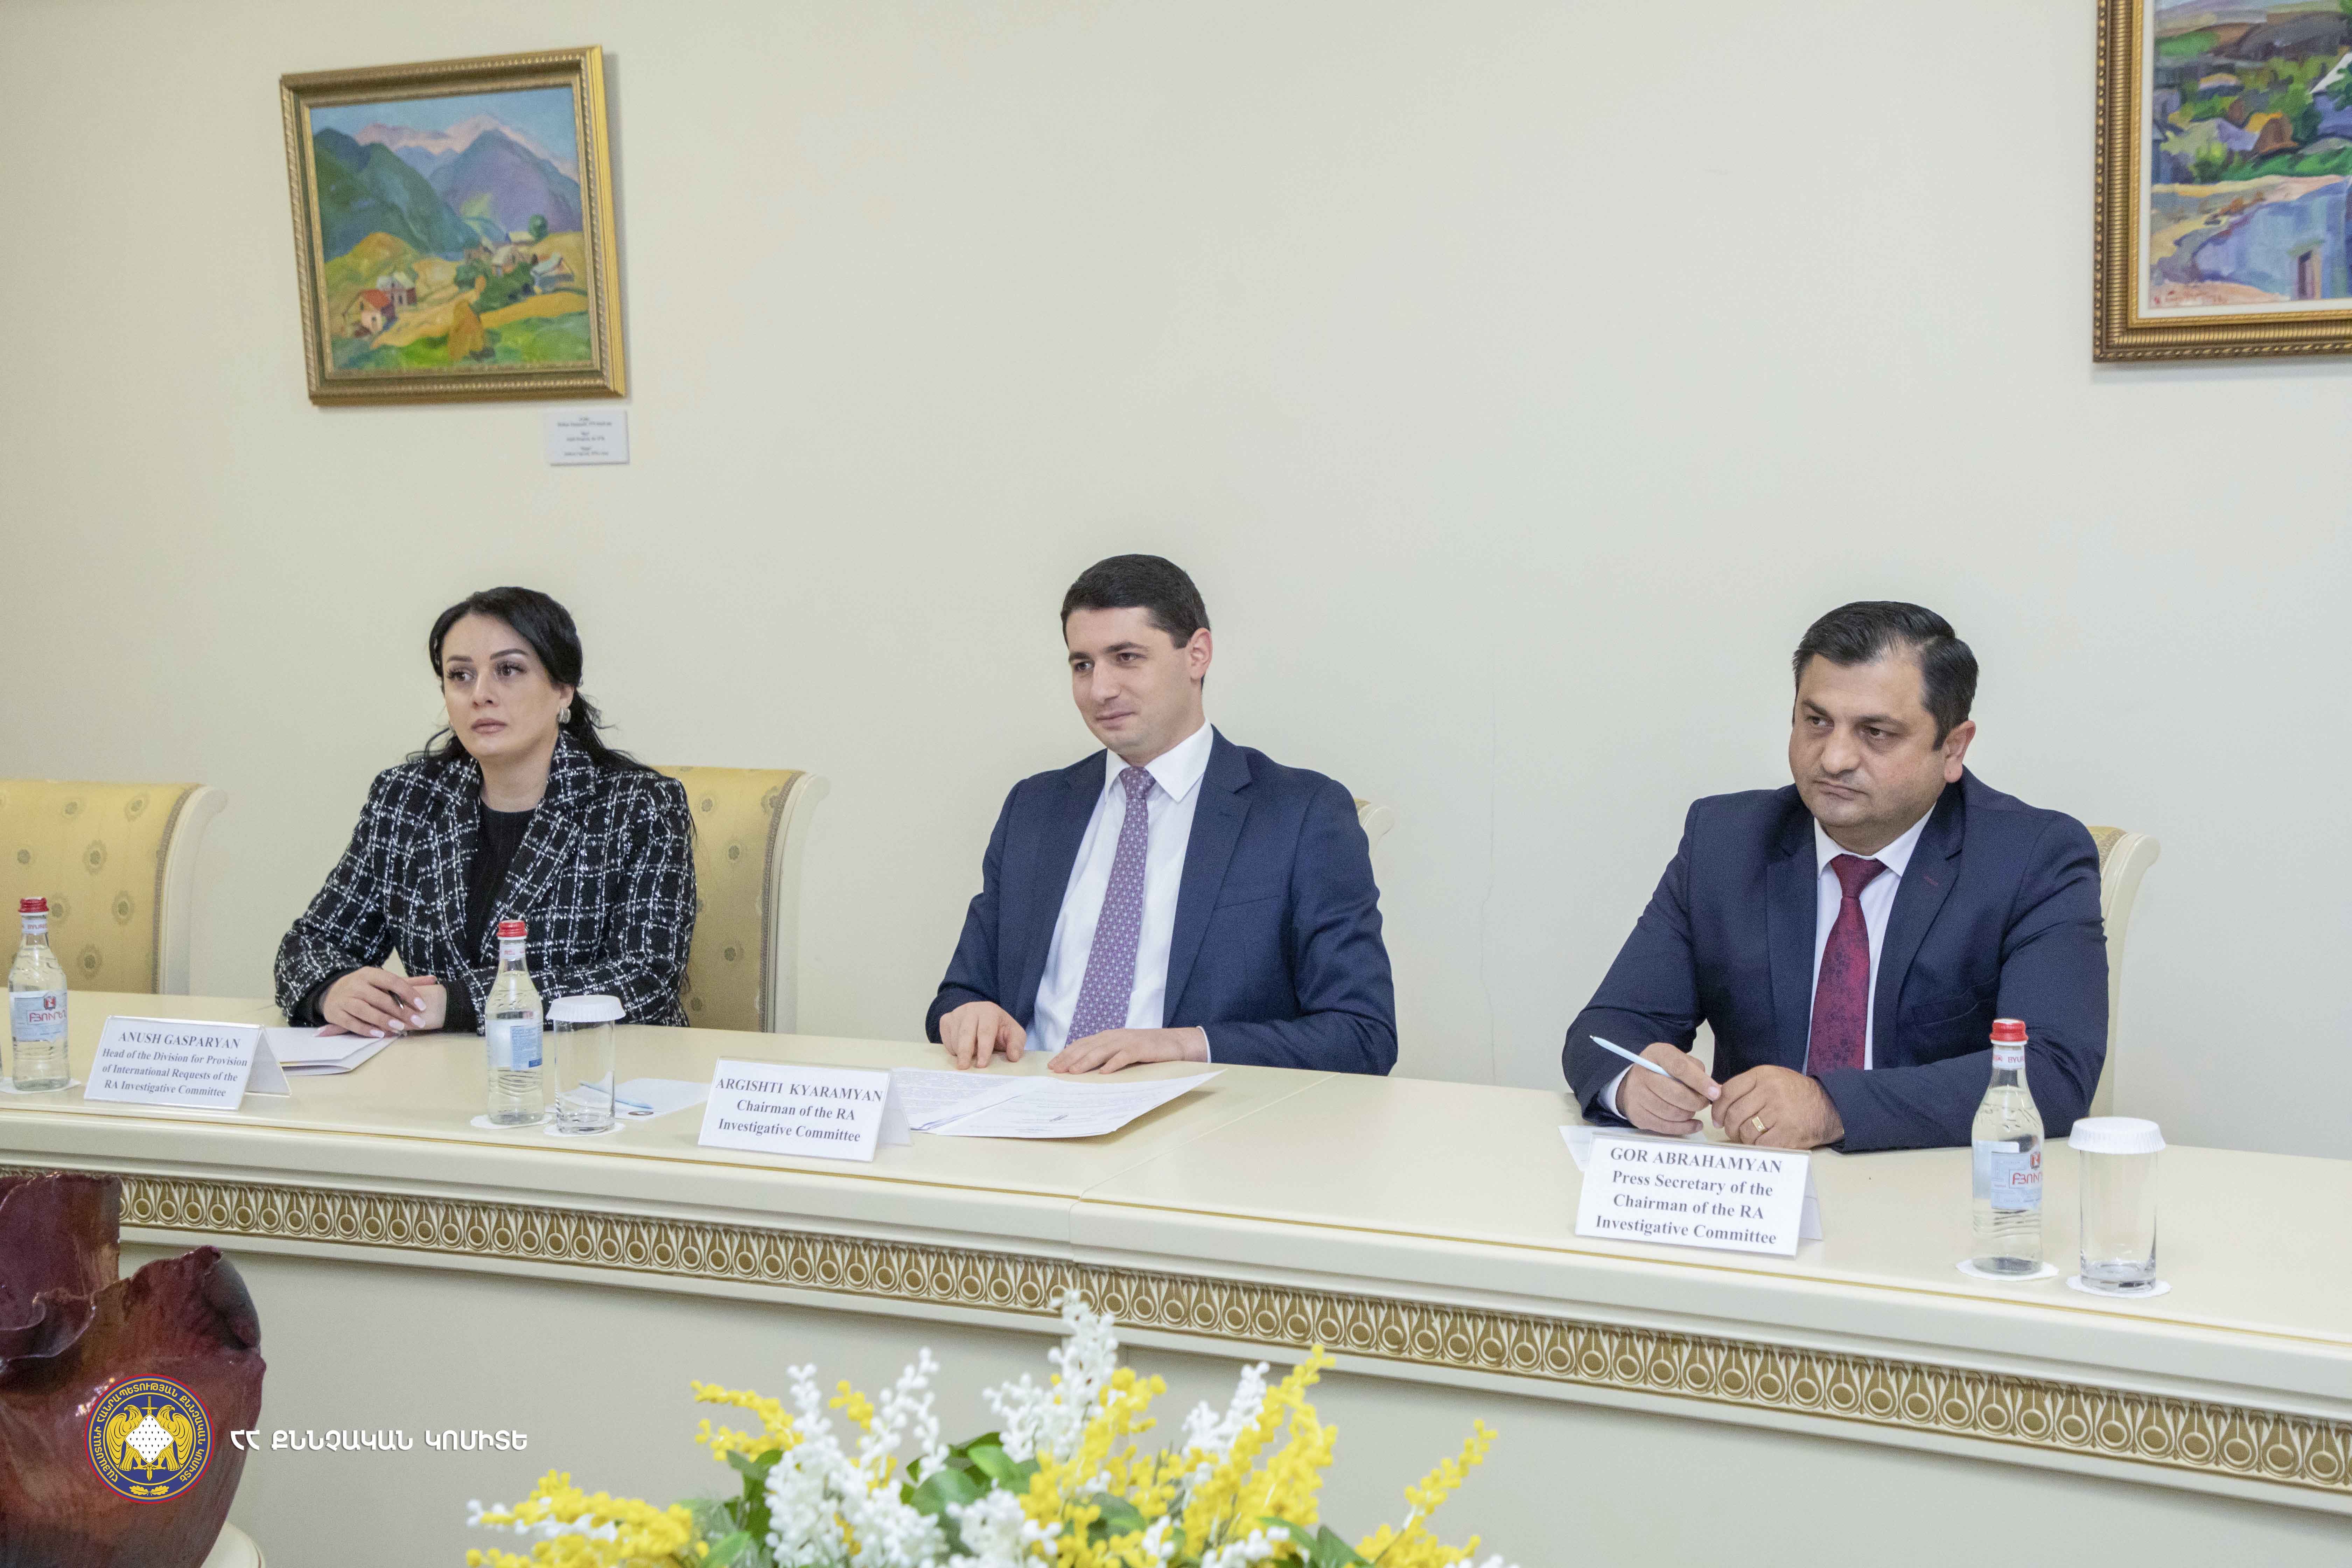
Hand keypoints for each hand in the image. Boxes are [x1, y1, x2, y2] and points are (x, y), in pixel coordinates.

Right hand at [320, 969, 440, 1037]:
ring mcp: (344, 999)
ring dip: (383, 1020)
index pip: (392, 981)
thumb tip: (433, 980)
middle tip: (418, 1022)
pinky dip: (366, 1029)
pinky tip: (380, 1035)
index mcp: (369, 974)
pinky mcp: (335, 1013)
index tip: (422, 1006)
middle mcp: (356, 984)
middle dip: (400, 1012)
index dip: (408, 993)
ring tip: (400, 1029)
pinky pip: (351, 1023)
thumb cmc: (364, 987)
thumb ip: (407, 982)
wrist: (331, 991)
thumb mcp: (382, 981)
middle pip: (380, 998)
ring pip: (365, 1010)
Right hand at [942, 1000, 1025, 1068]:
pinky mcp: (946, 1020)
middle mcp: (971, 1009)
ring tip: (968, 1060)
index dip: (984, 1049)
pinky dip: (953, 1049)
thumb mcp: (1013, 1034)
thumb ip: (1016, 1044)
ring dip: (960, 1052)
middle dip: (965, 1052)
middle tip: (964, 1067)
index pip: (985, 1031)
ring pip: (955, 1037)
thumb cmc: (999, 1029)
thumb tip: (1014, 1057)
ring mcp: (956, 1013)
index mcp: (989, 1010)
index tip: (982, 1065)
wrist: (983, 1018)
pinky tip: (961, 1051)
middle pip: (966, 1033)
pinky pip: (946, 1039)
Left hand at [1050, 1027, 1208, 1074]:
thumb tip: (1082, 1068)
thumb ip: (1105, 1054)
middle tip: (1056, 1070)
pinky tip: (1104, 1072)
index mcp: (1108, 1037)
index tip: (1053, 1065)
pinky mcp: (1141, 1048)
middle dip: (1070, 1058)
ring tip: (1074, 1071)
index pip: (1082, 1044)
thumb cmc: (1146, 1049)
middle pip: (1088, 1047)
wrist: (1174, 1043)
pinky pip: (1125, 1056)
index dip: (1066, 1054)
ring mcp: (1127, 1041)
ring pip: (1102, 1051)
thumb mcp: (1121, 1049)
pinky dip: (1114, 1063)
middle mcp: (1114, 1036)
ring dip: (1086, 1061)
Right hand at [1616, 1042, 1720, 1133]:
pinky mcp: (1636, 1114)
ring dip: (1689, 1114)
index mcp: (1656, 1054)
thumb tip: (1715, 1090)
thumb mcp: (1678, 1060)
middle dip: (1696, 1102)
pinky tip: (1694, 1124)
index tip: (1715, 1093)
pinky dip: (1684, 1127)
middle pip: (1675, 1094)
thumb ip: (1696, 1070)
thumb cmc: (1663, 1071)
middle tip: (1704, 1102)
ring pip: (1672, 1112)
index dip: (1700, 1082)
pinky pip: (1665, 1126)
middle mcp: (1642, 1074)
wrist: (1635, 1083)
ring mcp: (1636, 1095)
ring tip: (1693, 1109)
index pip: (1680, 1068)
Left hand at [1717, 1066, 1843, 1148]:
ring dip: (1743, 1138)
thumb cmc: (1794, 1094)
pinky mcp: (1788, 1133)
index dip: (1718, 1109)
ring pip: (1745, 1131)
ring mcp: (1780, 1112)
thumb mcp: (1771, 1079)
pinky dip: (1757, 1146)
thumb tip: (1717, 1100)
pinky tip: (1762, 1142)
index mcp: (1763, 1076)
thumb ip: (1746, 1087)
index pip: (1728, 1091)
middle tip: (1731, 1132)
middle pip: (1735, 1113)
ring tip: (1749, 1137)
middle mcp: (1771, 1091)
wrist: (1828, 1106)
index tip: (1717, 1119)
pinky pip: (1760, 1144)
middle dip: (1729, 1127)